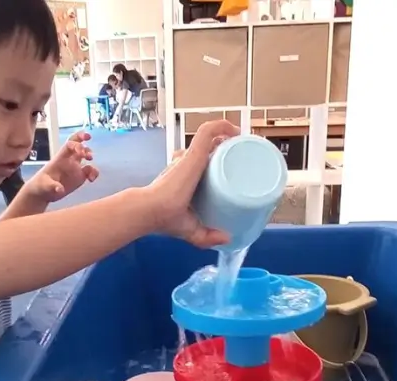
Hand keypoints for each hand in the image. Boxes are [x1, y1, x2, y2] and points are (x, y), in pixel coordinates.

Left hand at [26, 131, 98, 201]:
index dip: (76, 145)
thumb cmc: (41, 186)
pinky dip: (94, 172)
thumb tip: (60, 190)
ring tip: (90, 160)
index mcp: (60, 159)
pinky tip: (91, 179)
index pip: (69, 146)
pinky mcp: (80, 176)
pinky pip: (90, 170)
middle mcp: (68, 160)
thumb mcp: (45, 186)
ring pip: (85, 155)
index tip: (81, 152)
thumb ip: (53, 187)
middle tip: (89, 137)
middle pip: (76, 143)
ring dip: (89, 154)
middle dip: (82, 137)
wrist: (43, 193)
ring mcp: (75, 167)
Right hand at [144, 119, 239, 248]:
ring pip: (211, 137)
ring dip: (227, 133)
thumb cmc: (165, 218)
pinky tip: (236, 130)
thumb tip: (227, 238)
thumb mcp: (191, 229)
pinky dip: (222, 126)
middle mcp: (185, 162)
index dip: (216, 159)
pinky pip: (208, 132)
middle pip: (208, 147)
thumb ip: (206, 236)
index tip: (234, 165)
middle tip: (245, 155)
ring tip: (244, 143)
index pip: (200, 161)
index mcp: (183, 176)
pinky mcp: (193, 153)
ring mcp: (189, 156)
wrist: (151, 211)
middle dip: (226, 146)